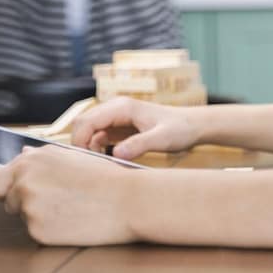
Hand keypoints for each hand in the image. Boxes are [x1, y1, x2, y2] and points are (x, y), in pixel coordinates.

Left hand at [0, 145, 138, 244]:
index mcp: (33, 159)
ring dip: (37, 213)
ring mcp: (29, 204)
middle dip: (16, 200)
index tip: (14, 191)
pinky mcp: (37, 228)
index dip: (5, 186)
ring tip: (68, 207)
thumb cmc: (106, 178)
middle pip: (3, 197)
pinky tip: (70, 219)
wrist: (127, 200)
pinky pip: (34, 230)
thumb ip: (41, 158)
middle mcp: (26, 179)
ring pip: (20, 215)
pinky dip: (48, 228)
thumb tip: (22, 155)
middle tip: (46, 202)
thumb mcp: (73, 157)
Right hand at [71, 97, 200, 159]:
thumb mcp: (162, 139)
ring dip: (88, 147)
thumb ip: (140, 145)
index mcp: (122, 107)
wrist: (192, 125)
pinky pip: (99, 136)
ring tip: (101, 164)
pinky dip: (97, 148)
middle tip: (91, 165)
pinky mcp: (120, 127)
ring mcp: (117, 117)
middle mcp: (116, 109)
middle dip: (81, 144)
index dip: (80, 140)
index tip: (85, 161)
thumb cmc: (180, 129)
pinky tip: (108, 160)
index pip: (87, 121)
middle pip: (83, 123)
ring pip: (89, 130)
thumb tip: (116, 154)